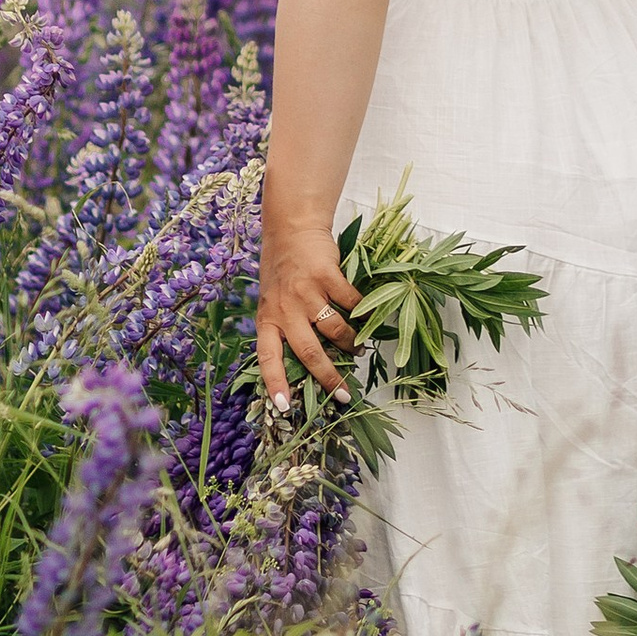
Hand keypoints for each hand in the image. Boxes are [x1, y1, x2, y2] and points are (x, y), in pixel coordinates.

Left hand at [256, 206, 357, 409]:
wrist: (292, 228)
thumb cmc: (283, 270)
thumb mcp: (273, 301)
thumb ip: (284, 326)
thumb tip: (309, 364)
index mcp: (268, 318)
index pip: (267, 358)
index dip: (275, 383)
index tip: (283, 407)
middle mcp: (285, 309)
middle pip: (308, 353)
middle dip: (329, 378)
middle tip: (344, 395)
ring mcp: (306, 292)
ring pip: (335, 330)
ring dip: (351, 343)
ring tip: (358, 347)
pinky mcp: (327, 275)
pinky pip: (351, 303)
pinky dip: (364, 312)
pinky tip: (369, 315)